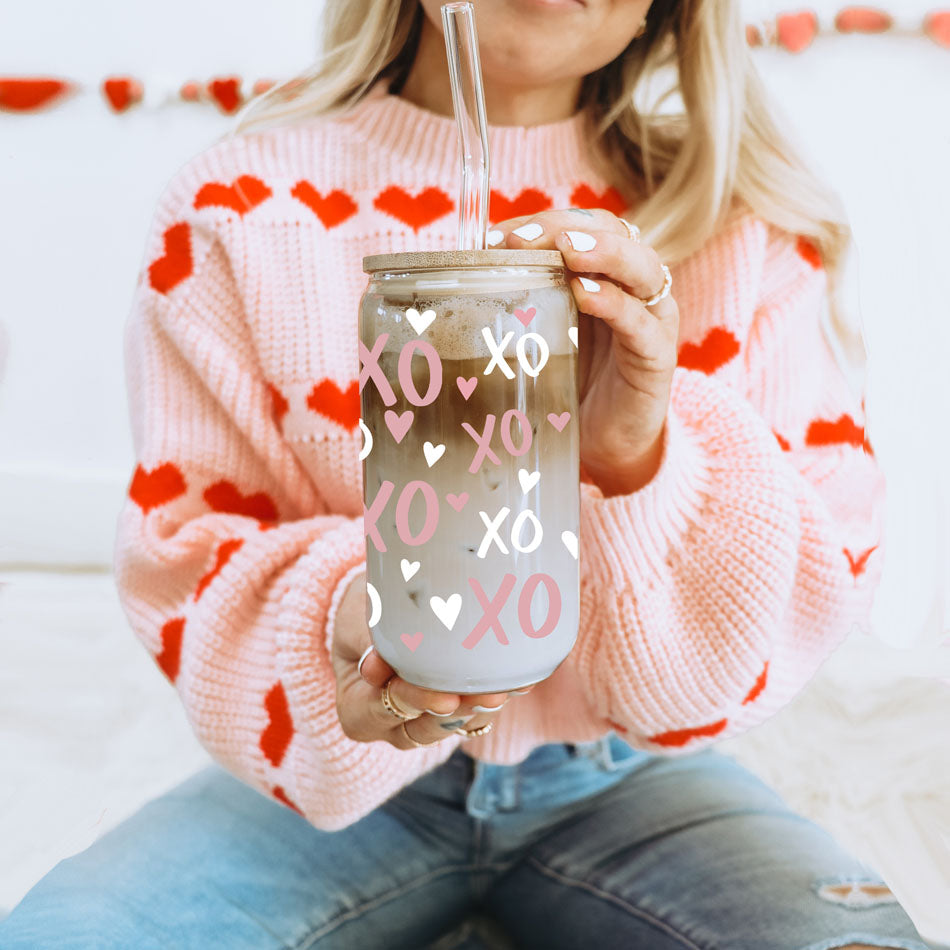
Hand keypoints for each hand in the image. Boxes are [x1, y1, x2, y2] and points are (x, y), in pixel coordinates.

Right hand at [329, 571, 533, 749]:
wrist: (381, 605)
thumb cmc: (362, 608)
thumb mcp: (356, 614)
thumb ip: (365, 637)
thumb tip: (375, 667)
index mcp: (355, 706)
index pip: (380, 712)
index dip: (413, 703)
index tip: (443, 696)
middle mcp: (390, 724)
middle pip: (423, 728)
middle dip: (459, 710)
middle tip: (489, 694)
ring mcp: (423, 720)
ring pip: (455, 726)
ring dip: (482, 707)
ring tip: (507, 687)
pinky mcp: (454, 709)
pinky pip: (476, 713)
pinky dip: (496, 695)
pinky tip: (518, 679)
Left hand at [494, 208, 679, 493]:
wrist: (606, 443)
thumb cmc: (571, 382)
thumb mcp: (540, 336)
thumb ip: (519, 304)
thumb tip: (463, 280)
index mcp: (605, 273)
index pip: (581, 226)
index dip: (544, 222)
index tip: (499, 236)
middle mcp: (634, 286)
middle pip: (613, 232)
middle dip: (564, 229)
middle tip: (521, 240)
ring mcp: (652, 318)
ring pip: (639, 267)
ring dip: (602, 252)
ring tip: (566, 251)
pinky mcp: (657, 356)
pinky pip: (641, 322)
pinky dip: (614, 303)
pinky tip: (585, 295)